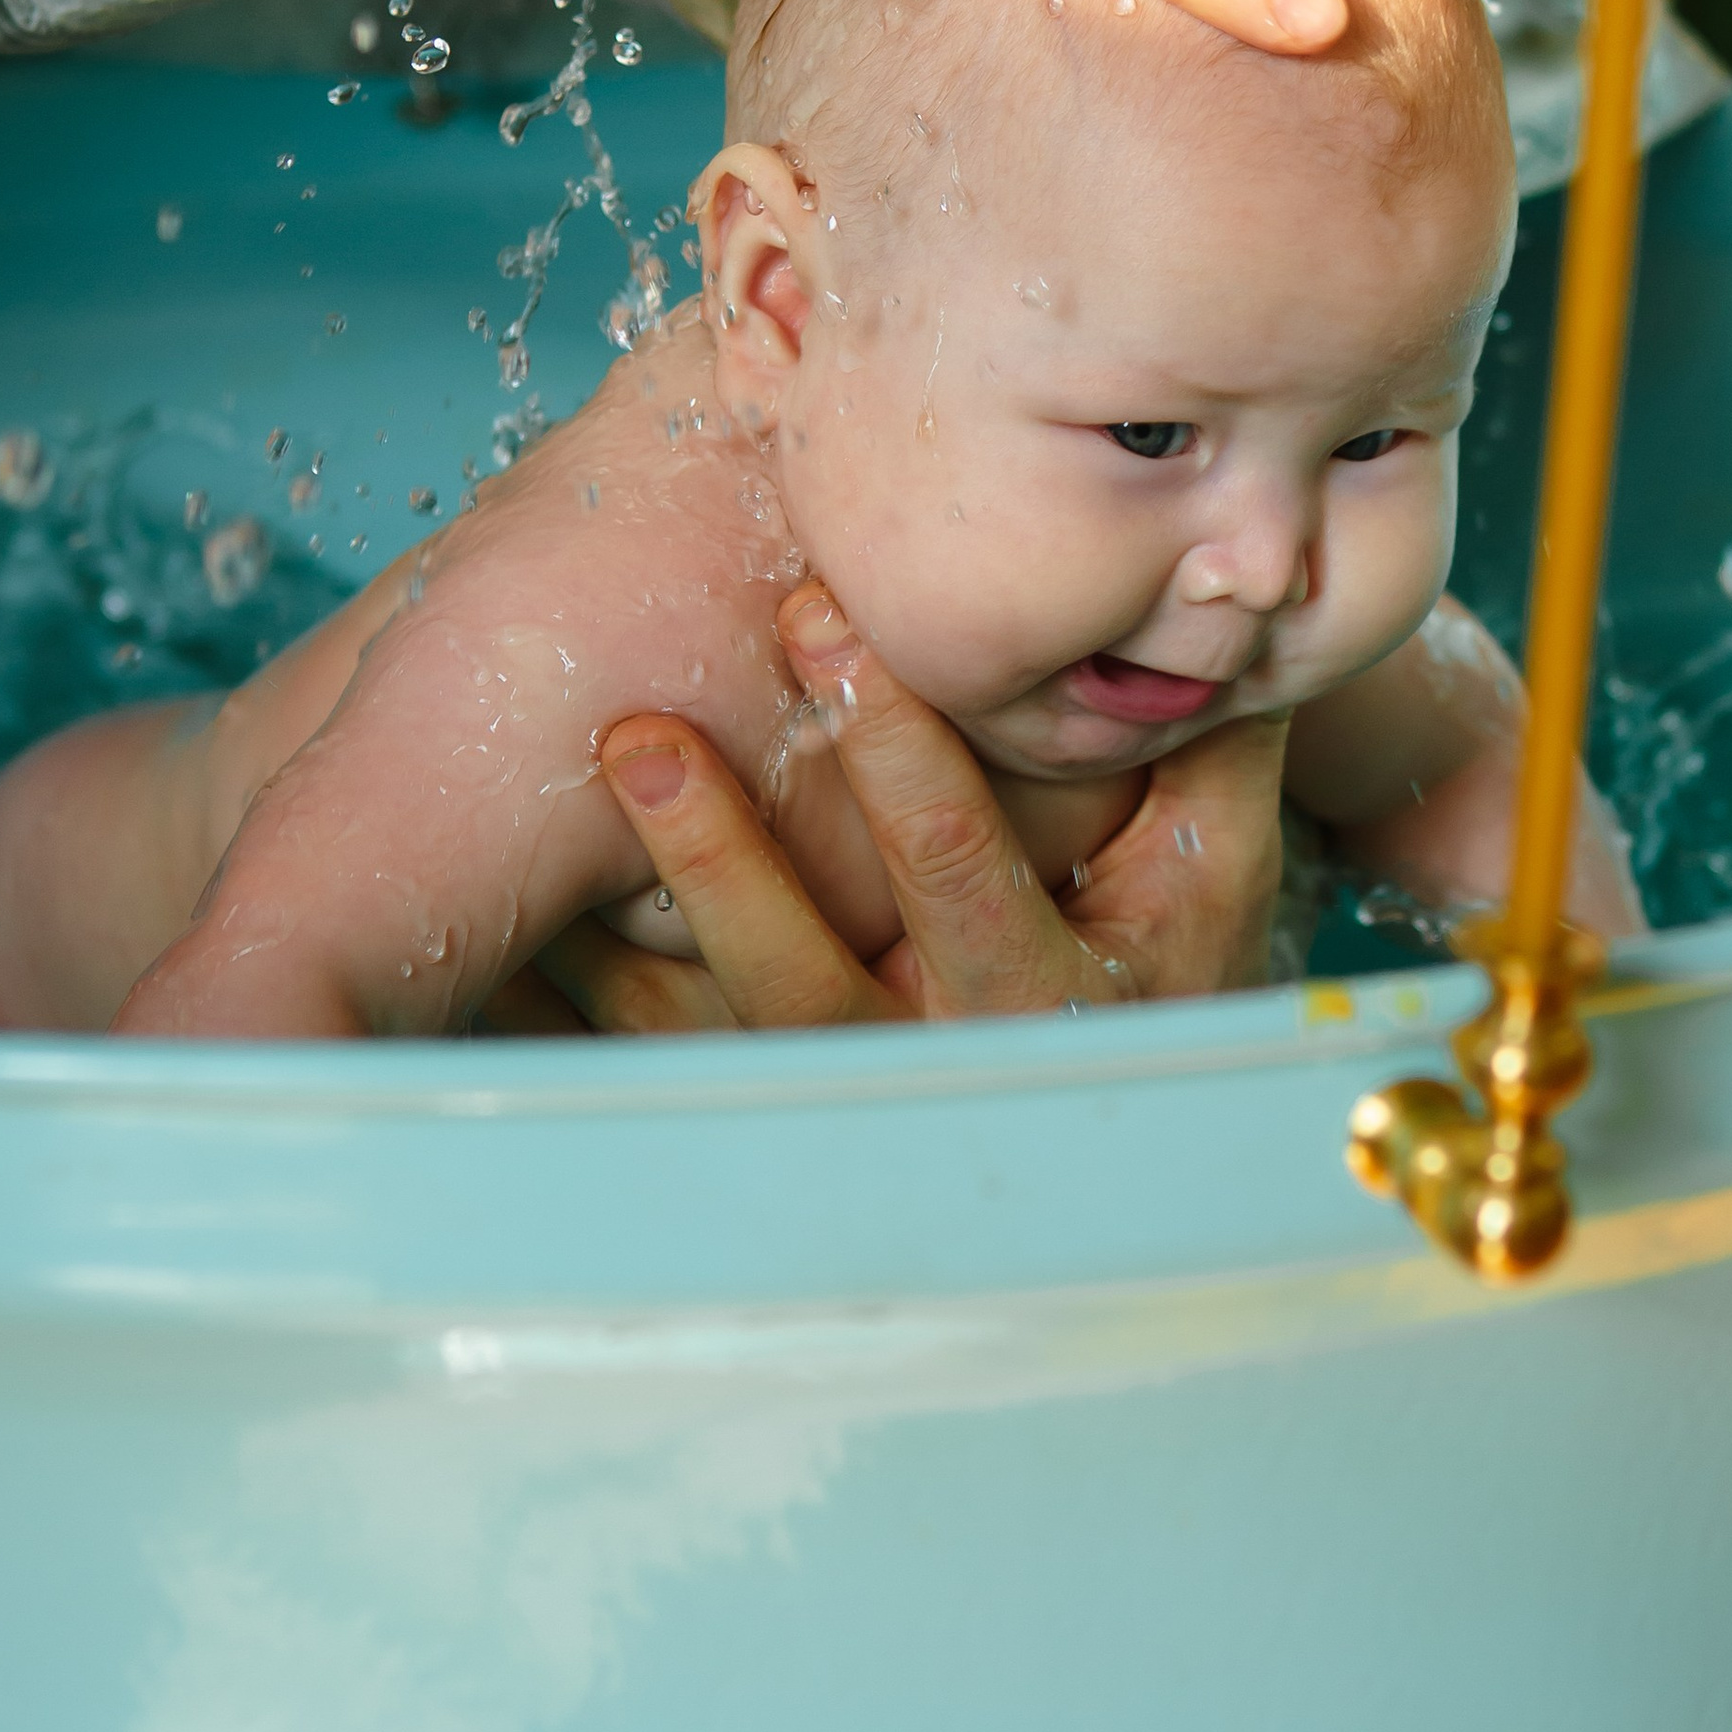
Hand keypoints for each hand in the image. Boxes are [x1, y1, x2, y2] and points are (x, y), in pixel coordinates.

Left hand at [484, 580, 1287, 1032]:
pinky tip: (508, 932)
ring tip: (550, 825)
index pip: (956, 867)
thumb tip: (1223, 605)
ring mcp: (835, 1093)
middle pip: (802, 969)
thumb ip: (1213, 747)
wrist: (1140, 1127)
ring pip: (708, 1025)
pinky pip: (649, 1067)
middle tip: (642, 736)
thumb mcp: (1215, 871)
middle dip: (718, 853)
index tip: (819, 616)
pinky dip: (571, 1004)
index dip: (892, 748)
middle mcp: (927, 1060)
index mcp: (1044, 991)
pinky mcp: (762, 1099)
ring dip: (619, 924)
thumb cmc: (1173, 958)